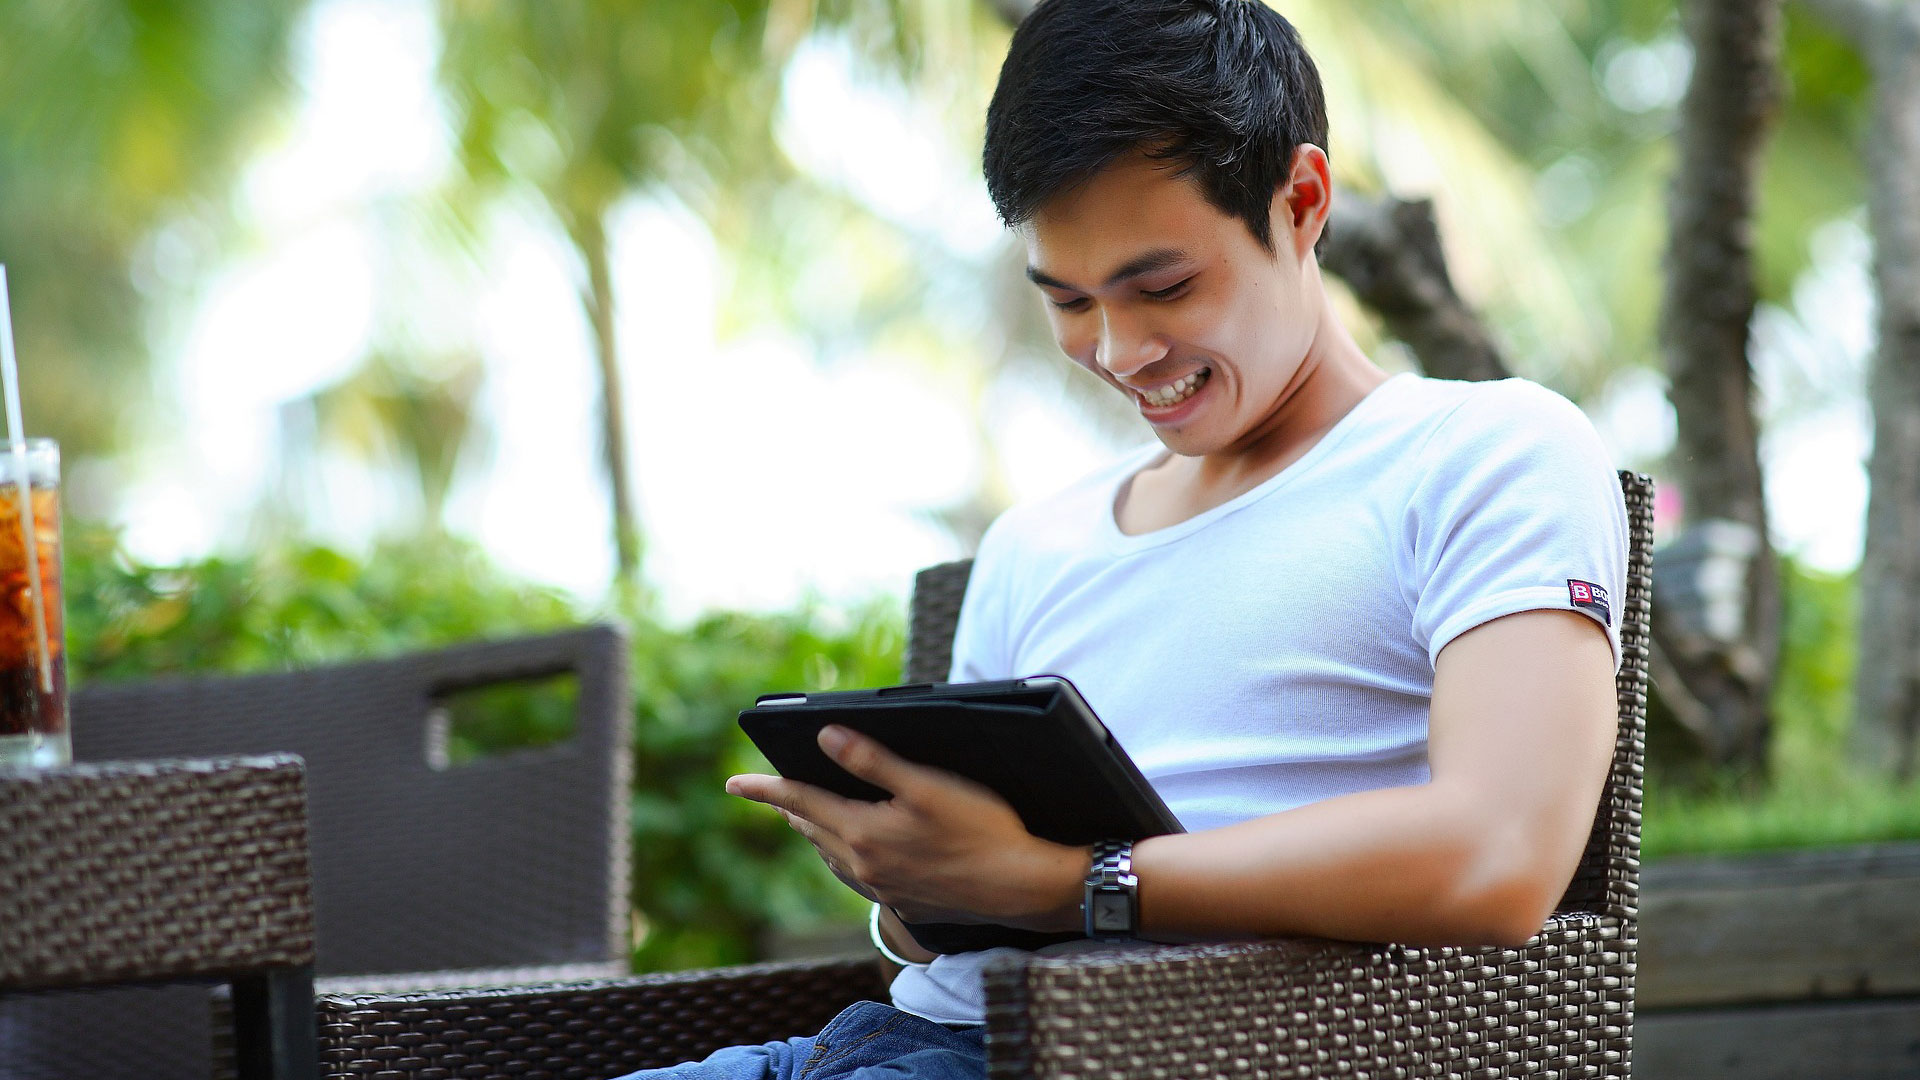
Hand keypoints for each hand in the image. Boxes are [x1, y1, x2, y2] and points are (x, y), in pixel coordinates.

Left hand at [726, 725, 1086, 929]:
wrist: (1021, 885)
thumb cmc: (982, 828)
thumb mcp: (927, 784)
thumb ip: (872, 760)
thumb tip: (824, 737)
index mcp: (863, 833)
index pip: (800, 803)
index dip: (764, 789)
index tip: (732, 782)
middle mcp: (864, 865)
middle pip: (811, 830)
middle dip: (788, 807)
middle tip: (769, 792)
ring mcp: (883, 888)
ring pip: (831, 855)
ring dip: (814, 832)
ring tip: (803, 816)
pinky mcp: (905, 900)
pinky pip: (855, 875)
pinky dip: (841, 854)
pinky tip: (853, 850)